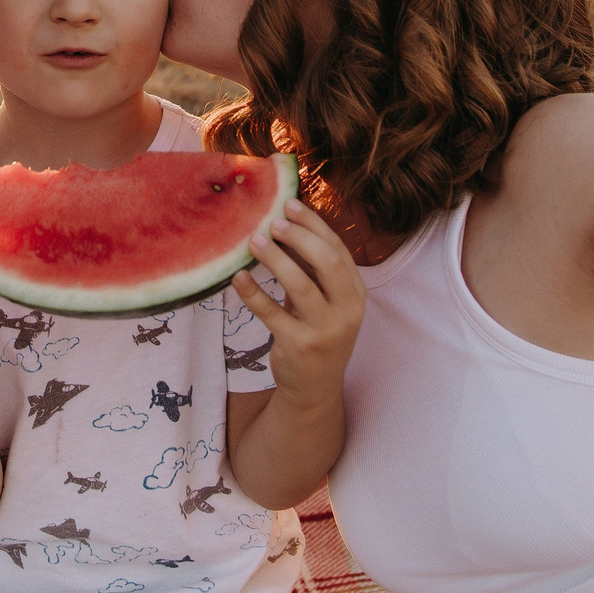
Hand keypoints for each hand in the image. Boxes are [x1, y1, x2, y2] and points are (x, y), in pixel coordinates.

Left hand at [231, 202, 365, 403]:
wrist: (315, 388)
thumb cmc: (317, 333)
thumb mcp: (326, 302)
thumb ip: (313, 269)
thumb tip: (283, 224)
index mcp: (356, 294)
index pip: (338, 250)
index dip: (314, 224)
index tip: (290, 204)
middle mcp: (347, 310)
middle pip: (328, 263)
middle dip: (300, 237)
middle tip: (272, 223)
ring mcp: (325, 330)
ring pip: (301, 286)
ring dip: (276, 260)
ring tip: (253, 242)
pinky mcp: (299, 346)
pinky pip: (272, 314)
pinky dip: (253, 293)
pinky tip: (237, 277)